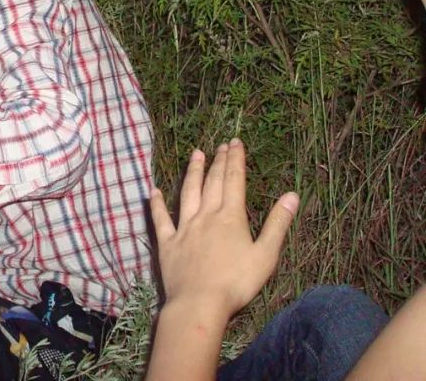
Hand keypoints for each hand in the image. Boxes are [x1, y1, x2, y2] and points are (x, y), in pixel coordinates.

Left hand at [150, 139, 298, 322]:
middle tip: (221, 145)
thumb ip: (278, 224)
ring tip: (195, 155)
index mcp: (230, 218)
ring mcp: (184, 228)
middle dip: (218, 162)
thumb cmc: (237, 282)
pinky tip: (153, 191)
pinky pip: (160, 219)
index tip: (235, 143)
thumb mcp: (266, 255)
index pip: (234, 182)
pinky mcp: (167, 243)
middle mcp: (205, 216)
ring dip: (192, 173)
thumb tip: (292, 195)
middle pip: (212, 183)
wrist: (199, 302)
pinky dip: (157, 204)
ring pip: (187, 194)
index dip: (235, 161)